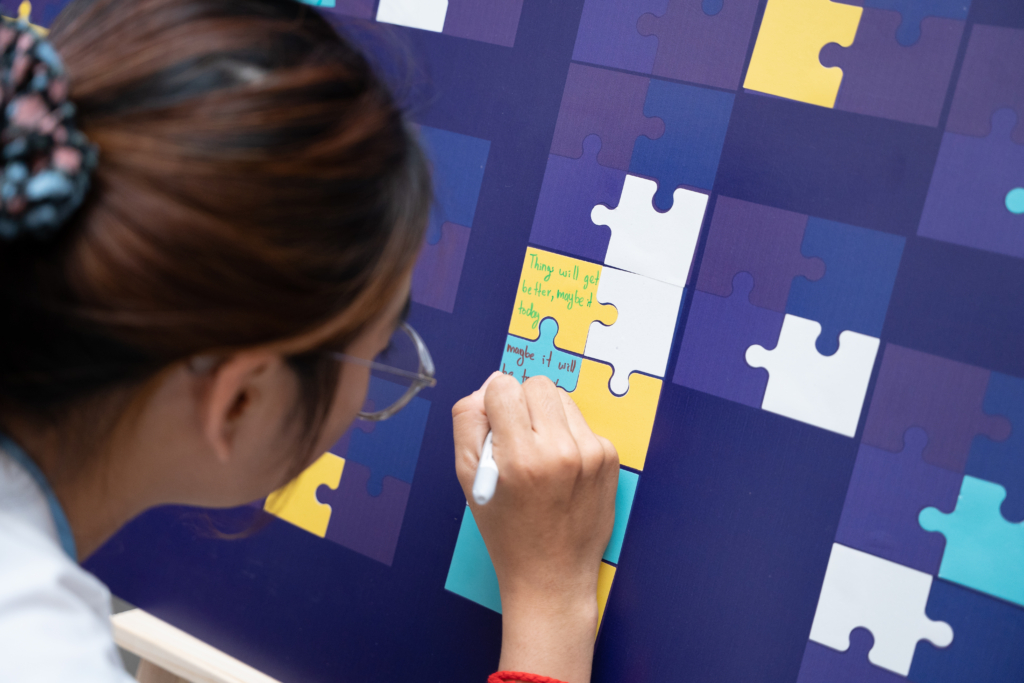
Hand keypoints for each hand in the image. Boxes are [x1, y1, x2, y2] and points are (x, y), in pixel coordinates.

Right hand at [453, 372, 619, 682]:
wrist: (552, 575)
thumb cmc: (505, 529)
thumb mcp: (467, 478)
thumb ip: (468, 422)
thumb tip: (490, 384)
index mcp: (519, 457)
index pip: (503, 387)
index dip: (494, 403)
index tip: (495, 425)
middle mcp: (559, 451)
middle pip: (536, 385)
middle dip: (522, 403)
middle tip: (517, 437)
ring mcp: (589, 453)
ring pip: (562, 398)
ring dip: (547, 416)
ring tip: (539, 452)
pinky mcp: (609, 458)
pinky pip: (582, 422)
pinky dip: (568, 435)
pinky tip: (560, 467)